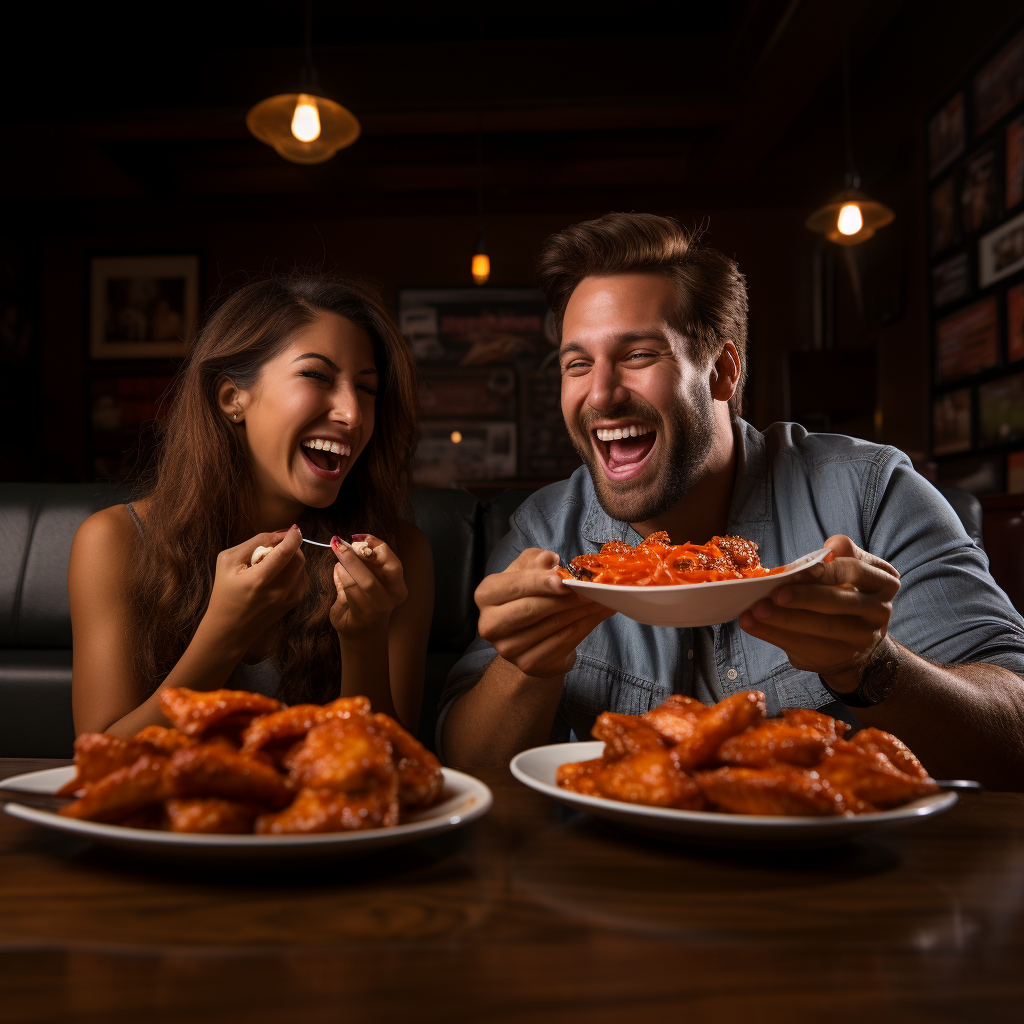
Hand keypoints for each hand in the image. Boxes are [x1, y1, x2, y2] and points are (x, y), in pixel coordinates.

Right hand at [204, 525, 306, 652]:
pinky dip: (293, 569)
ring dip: (291, 558)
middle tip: (273, 548)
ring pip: (302, 566)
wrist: (230, 629)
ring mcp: (289, 599)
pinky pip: (301, 576)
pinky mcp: (294, 602)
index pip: (285, 553)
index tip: (294, 528)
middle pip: (298, 558)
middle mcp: (278, 591)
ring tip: (270, 565)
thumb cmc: (225, 592)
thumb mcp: (228, 561)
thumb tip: (281, 533)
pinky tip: (276, 575)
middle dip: (290, 546)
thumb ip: (254, 542)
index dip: (293, 537)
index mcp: (259, 580)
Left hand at [329, 534, 407, 638]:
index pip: (391, 561)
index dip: (375, 545)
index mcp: (398, 587)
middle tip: (338, 544)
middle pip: (372, 575)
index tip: (358, 536)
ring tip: (338, 560)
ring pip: (357, 583)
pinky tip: (337, 571)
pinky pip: (347, 593)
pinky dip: (340, 578)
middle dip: (353, 557)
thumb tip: (349, 542)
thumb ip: (365, 563)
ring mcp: (376, 610)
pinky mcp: (360, 616)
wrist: (362, 630)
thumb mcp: (372, 578)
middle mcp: (391, 599)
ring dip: (344, 568)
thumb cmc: (367, 598)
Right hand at [475, 548, 615, 677]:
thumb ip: (535, 561)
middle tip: (593, 588)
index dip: (540, 582)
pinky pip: (563, 642)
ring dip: (582, 610)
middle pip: (532, 609)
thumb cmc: (526, 594)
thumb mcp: (526, 569)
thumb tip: (549, 560)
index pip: (515, 586)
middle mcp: (491, 625)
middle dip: (566, 597)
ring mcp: (508, 649)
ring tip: (602, 597)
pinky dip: (585, 625)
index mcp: (486, 596)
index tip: (565, 579)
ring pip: (553, 626)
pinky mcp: (529, 664)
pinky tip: (599, 613)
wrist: (526, 634)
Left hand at [738, 535, 899, 692]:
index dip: (825, 571)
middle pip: (837, 602)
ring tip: (755, 610)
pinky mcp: (836, 658)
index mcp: (882, 582)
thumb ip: (840, 557)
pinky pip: (801, 645)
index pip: (854, 571)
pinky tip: (751, 623)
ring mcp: (860, 639)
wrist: (860, 645)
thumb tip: (831, 547)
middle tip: (774, 594)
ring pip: (819, 628)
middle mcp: (878, 611)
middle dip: (803, 597)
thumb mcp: (851, 572)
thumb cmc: (846, 595)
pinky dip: (771, 633)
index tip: (799, 569)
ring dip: (782, 619)